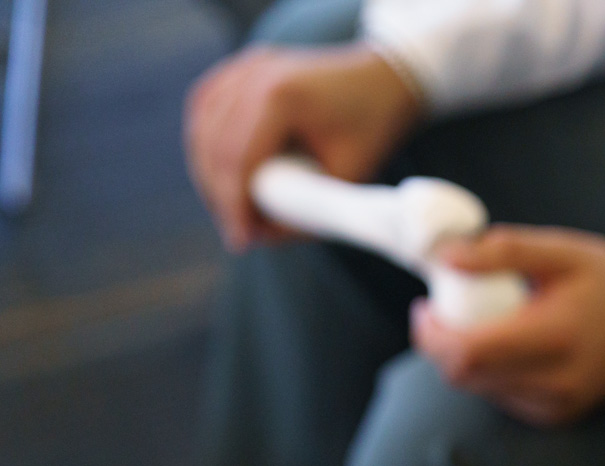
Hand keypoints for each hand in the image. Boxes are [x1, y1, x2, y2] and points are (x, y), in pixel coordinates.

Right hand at [186, 43, 423, 250]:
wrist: (383, 77)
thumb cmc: (370, 128)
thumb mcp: (349, 175)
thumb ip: (309, 209)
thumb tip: (260, 238)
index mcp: (280, 96)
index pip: (239, 159)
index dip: (234, 205)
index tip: (240, 241)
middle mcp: (253, 74)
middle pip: (213, 145)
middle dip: (219, 195)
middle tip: (236, 233)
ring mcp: (243, 66)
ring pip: (202, 126)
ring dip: (208, 172)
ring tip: (231, 212)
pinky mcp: (240, 68)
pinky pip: (207, 109)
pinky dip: (208, 144)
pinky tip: (220, 176)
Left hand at [412, 226, 604, 426]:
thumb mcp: (561, 251)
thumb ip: (503, 251)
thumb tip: (446, 258)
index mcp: (554, 337)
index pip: (465, 353)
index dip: (430, 333)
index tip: (427, 305)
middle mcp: (554, 381)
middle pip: (463, 377)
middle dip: (440, 345)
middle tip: (446, 311)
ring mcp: (556, 405)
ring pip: (478, 389)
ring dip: (464, 359)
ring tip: (484, 324)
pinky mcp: (556, 416)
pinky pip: (500, 398)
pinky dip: (490, 373)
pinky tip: (507, 346)